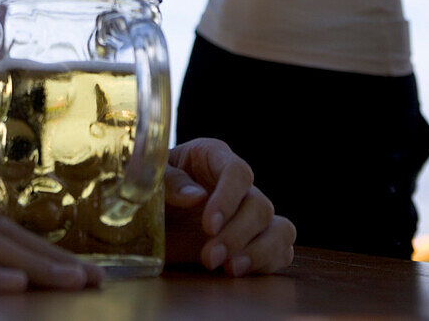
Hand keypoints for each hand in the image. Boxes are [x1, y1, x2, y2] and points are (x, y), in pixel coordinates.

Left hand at [163, 138, 295, 275]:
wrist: (146, 219)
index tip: (208, 225)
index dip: (228, 198)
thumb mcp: (152, 180)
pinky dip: (268, 263)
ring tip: (229, 269)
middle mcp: (237, 184)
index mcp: (213, 157)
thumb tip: (197, 197)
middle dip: (236, 235)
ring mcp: (250, 213)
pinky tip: (239, 271)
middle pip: (259, 206)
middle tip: (209, 258)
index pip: (237, 172)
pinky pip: (281, 249)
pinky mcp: (256, 240)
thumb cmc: (150, 190)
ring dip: (258, 252)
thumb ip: (171, 182)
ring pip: (279, 228)